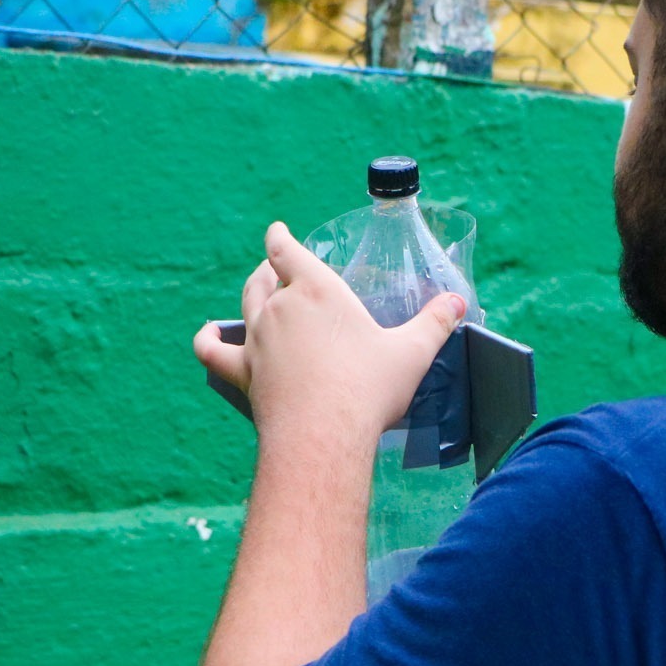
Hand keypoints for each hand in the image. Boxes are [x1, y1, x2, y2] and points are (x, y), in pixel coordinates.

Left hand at [193, 222, 465, 445]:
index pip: (286, 250)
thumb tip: (457, 304)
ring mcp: (256, 340)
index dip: (280, 238)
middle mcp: (279, 307)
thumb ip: (435, 324)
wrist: (322, 435)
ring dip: (250, 295)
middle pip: (263, 277)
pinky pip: (212, 351)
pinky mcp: (242, 373)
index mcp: (317, 290)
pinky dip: (207, 340)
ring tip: (257, 292)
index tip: (277, 230)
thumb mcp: (412, 353)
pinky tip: (208, 335)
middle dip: (269, 269)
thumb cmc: (368, 389)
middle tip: (276, 268)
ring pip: (244, 307)